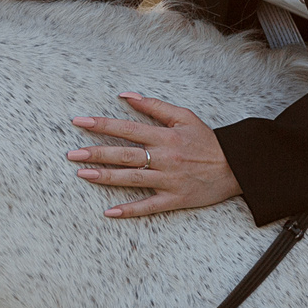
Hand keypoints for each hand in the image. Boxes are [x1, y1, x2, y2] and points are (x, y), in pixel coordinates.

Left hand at [69, 94, 241, 218]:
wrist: (235, 167)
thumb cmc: (207, 141)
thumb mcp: (184, 117)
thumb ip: (154, 106)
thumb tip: (125, 95)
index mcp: (165, 136)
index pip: (127, 129)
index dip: (102, 125)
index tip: (79, 122)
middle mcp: (164, 158)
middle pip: (124, 155)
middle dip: (96, 153)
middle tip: (72, 154)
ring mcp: (168, 180)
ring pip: (132, 179)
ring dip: (105, 177)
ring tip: (82, 174)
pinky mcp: (174, 199)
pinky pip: (148, 206)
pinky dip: (129, 210)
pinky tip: (109, 212)